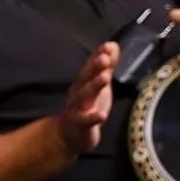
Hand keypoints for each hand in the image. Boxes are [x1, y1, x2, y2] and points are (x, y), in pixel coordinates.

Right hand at [55, 41, 117, 157]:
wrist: (67, 135)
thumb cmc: (86, 107)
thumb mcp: (98, 84)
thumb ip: (106, 65)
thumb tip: (112, 45)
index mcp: (83, 83)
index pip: (90, 67)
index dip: (98, 56)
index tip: (108, 47)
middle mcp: (78, 93)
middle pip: (85, 79)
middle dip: (94, 68)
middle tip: (104, 58)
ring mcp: (77, 109)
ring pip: (84, 96)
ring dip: (94, 87)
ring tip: (105, 78)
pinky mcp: (80, 125)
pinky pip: (86, 121)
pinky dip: (93, 117)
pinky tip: (102, 114)